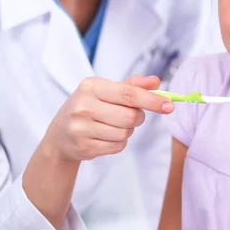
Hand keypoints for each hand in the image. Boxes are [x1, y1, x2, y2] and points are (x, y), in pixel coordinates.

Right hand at [43, 75, 172, 160]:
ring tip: (114, 125)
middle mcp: (83, 106)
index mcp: (90, 86)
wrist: (60, 134)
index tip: (169, 105)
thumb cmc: (89, 106)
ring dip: (128, 130)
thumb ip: (132, 85)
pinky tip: (106, 136)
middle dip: (138, 117)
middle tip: (132, 115)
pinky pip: (118, 147)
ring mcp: (81, 128)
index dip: (151, 100)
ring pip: (125, 133)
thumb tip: (156, 82)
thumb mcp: (106, 90)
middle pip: (130, 116)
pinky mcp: (83, 148)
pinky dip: (119, 142)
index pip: (128, 93)